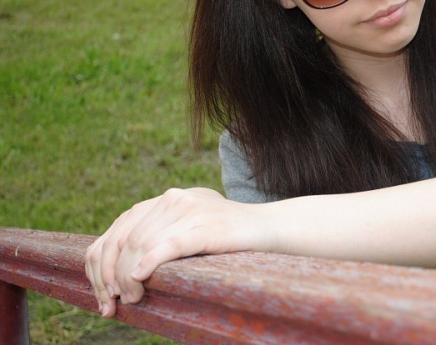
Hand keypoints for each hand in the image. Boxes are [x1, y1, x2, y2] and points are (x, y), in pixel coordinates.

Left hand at [84, 187, 265, 317]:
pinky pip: (168, 245)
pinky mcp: (206, 226)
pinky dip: (148, 263)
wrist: (266, 227)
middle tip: (113, 303)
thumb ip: (159, 235)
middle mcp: (173, 199)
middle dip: (110, 276)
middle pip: (124, 239)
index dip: (102, 265)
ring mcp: (190, 210)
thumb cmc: (226, 237)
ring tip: (132, 299)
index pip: (118, 230)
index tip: (103, 294)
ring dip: (128, 278)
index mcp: (164, 199)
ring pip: (141, 244)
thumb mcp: (188, 228)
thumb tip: (119, 270)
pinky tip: (140, 278)